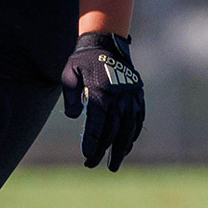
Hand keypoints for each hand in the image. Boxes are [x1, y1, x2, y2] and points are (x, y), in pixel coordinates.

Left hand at [60, 31, 144, 170]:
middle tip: (92, 164)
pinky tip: (127, 146)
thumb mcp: (69, 73)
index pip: (97, 124)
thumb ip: (70, 95)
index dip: (92, 141)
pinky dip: (133, 134)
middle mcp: (119, 97)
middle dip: (103, 150)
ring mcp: (131, 97)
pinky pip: (138, 119)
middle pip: (112, 130)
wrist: (106, 42)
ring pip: (128, 128)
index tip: (86, 155)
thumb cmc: (83, 60)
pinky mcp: (137, 96)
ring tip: (114, 164)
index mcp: (101, 92)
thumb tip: (73, 117)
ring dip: (121, 148)